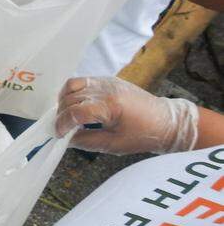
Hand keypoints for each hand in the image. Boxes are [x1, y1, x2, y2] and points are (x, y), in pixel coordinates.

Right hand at [56, 76, 198, 154]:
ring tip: (67, 115)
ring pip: (72, 85)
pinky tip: (76, 105)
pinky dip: (73, 93)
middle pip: (70, 99)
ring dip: (64, 101)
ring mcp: (106, 82)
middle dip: (61, 115)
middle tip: (61, 128)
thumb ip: (86, 141)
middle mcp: (106, 89)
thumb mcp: (113, 144)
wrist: (166, 121)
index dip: (62, 124)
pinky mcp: (108, 80)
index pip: (75, 112)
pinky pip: (82, 81)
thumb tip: (66, 140)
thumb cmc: (143, 135)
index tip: (58, 134)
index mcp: (110, 106)